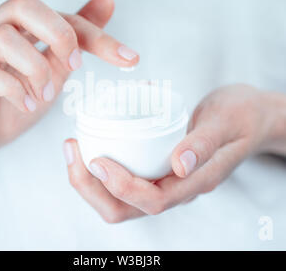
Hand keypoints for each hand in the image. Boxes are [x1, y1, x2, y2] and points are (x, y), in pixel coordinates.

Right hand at [0, 0, 138, 167]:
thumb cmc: (14, 101)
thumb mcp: (53, 69)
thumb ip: (74, 40)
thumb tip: (107, 2)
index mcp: (17, 29)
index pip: (61, 16)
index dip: (97, 35)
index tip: (128, 58)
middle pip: (24, 5)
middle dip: (59, 34)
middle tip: (72, 66)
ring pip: (3, 38)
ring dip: (36, 70)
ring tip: (45, 95)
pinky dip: (13, 89)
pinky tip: (26, 105)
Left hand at [64, 84, 284, 222]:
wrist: (251, 117)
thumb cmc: (241, 117)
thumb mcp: (225, 122)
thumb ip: (203, 143)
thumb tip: (178, 164)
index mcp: (195, 183)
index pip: (150, 200)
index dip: (119, 186)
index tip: (96, 159)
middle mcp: (177, 189)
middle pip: (125, 208)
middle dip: (91, 187)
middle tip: (73, 151)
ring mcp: (167, 182)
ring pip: (120, 199)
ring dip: (91, 181)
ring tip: (74, 148)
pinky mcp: (159, 170)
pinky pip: (125, 180)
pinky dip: (101, 169)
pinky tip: (92, 146)